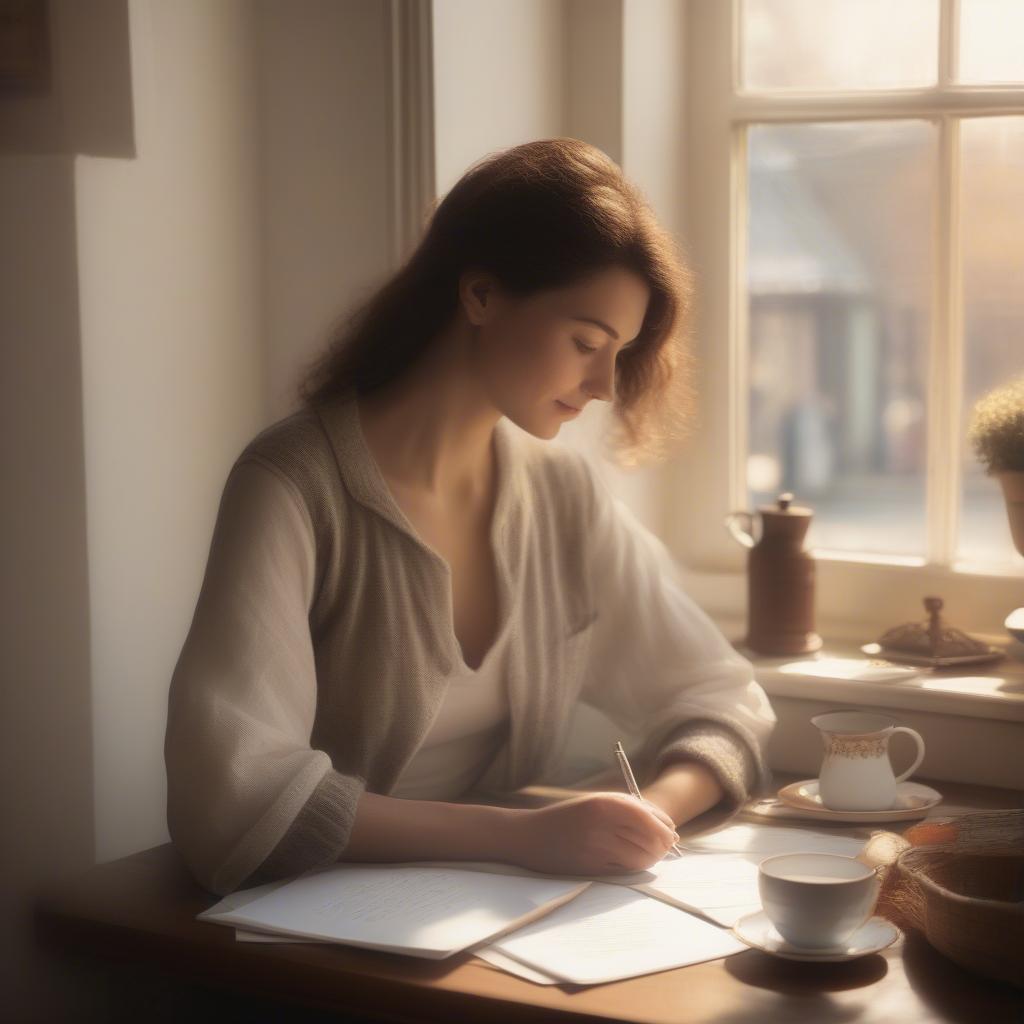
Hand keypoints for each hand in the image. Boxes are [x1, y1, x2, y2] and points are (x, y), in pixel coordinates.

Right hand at [506, 791, 679, 875]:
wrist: (530, 837)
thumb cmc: (568, 817)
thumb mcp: (597, 802)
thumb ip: (632, 809)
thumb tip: (669, 829)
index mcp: (604, 803)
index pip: (649, 818)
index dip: (665, 828)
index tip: (671, 833)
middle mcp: (602, 825)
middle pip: (650, 841)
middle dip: (662, 846)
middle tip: (661, 846)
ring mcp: (597, 849)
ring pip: (642, 859)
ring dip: (651, 858)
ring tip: (644, 852)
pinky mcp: (593, 869)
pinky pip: (627, 871)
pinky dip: (634, 867)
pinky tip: (627, 859)